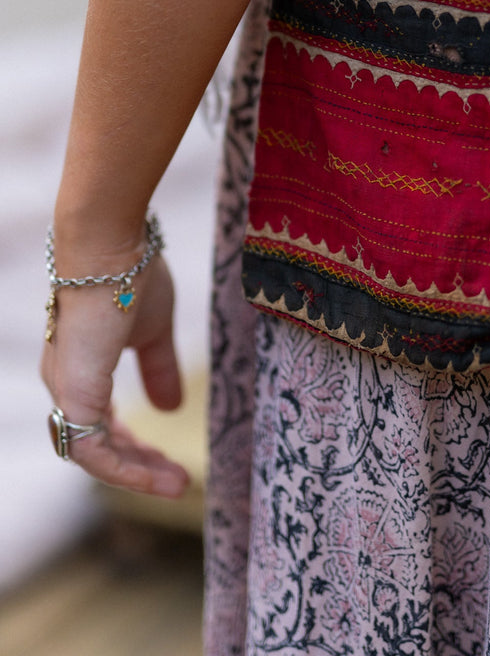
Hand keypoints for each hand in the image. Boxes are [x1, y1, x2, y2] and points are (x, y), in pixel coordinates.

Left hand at [40, 254, 189, 497]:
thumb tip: (170, 408)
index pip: (101, 425)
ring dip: (136, 474)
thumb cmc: (131, 278)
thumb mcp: (154, 333)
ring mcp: (67, 392)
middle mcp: (66, 385)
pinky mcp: (76, 395)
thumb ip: (159, 369)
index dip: (134, 447)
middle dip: (138, 466)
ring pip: (93, 456)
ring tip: (178, 485)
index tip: (171, 460)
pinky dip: (124, 470)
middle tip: (178, 481)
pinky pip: (92, 453)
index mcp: (82, 369)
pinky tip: (156, 475)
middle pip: (96, 446)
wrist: (110, 249)